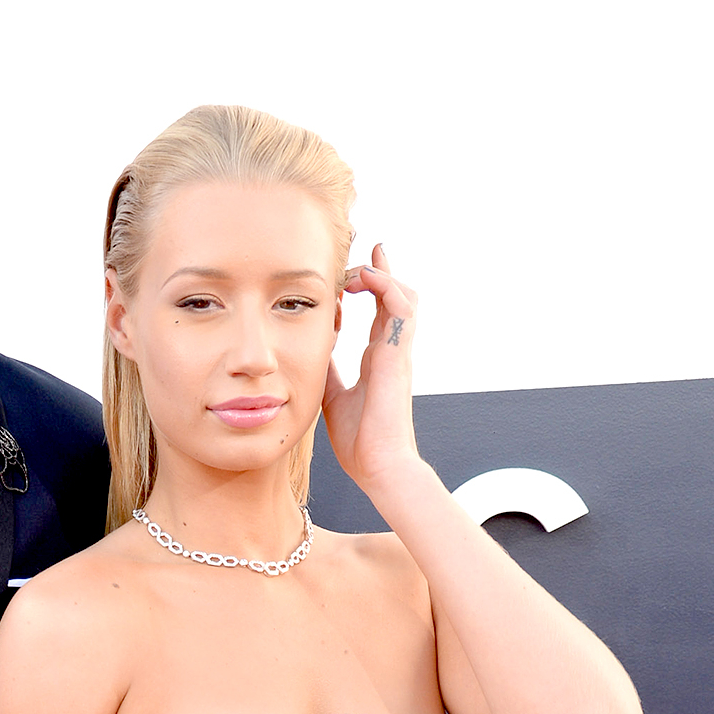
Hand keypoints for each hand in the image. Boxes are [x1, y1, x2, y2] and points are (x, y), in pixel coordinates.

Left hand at [321, 243, 423, 497]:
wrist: (378, 465)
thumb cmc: (360, 441)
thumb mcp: (331, 397)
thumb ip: (325, 371)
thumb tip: (308, 351)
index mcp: (378, 359)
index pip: (378, 312)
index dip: (369, 287)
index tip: (350, 271)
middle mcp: (391, 350)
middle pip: (396, 296)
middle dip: (382, 268)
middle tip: (367, 247)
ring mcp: (397, 351)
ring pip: (404, 295)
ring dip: (382, 274)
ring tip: (358, 266)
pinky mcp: (398, 354)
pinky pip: (401, 307)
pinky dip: (386, 286)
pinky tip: (364, 279)